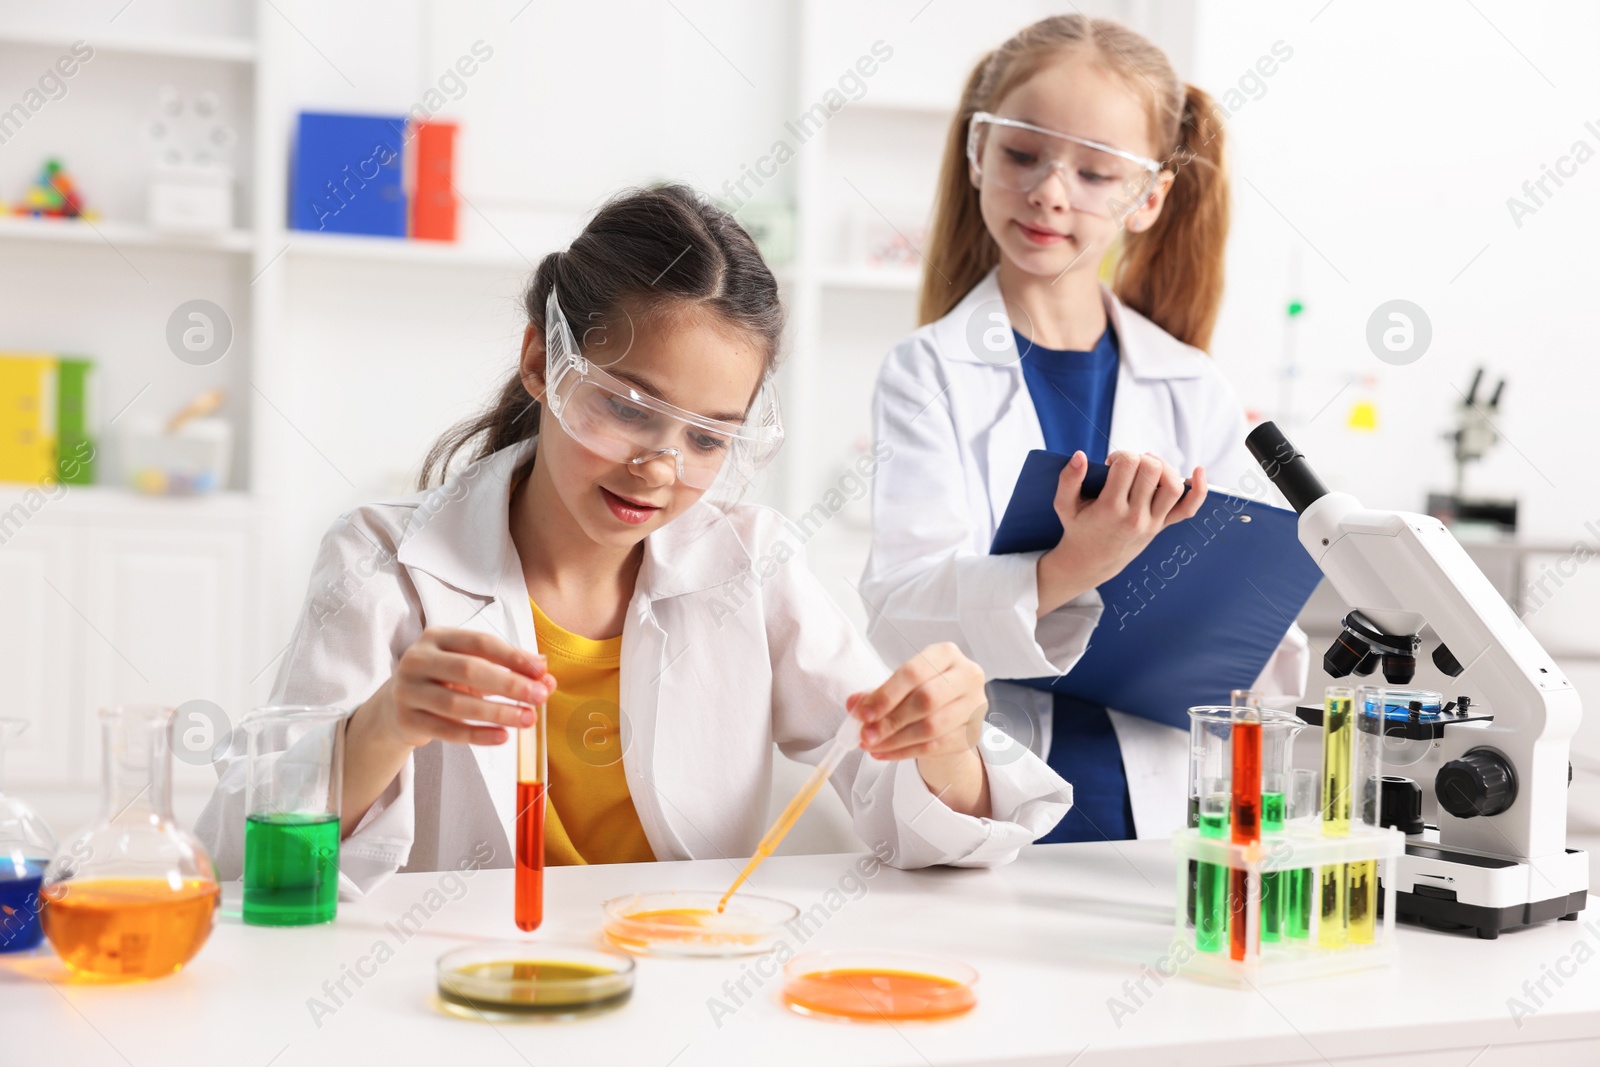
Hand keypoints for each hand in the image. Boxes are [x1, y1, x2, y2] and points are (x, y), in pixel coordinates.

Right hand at [364, 627, 554, 748]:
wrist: (394, 707)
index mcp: (437, 637)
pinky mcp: (407, 720)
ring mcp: (408, 691)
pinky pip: (448, 731)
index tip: (542, 672)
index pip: (481, 642)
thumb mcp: (470, 665)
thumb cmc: (442, 681)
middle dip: (509, 684)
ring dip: (498, 712)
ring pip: (458, 704)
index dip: (514, 657)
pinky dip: (478, 735)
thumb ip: (506, 665)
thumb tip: (545, 672)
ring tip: (527, 719)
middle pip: (469, 670)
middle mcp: (418, 660)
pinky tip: (503, 736)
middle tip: (539, 697)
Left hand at [847, 642, 986, 760]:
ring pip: (932, 727)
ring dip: (896, 740)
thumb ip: (876, 693)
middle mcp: (967, 675)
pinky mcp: (973, 732)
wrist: (949, 713)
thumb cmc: (921, 691)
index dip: (886, 694)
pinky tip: (885, 753)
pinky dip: (905, 752)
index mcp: (946, 653)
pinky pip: (936, 746)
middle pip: (927, 699)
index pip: (914, 672)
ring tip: (872, 745)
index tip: (863, 713)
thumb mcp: (899, 685)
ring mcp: (974, 705)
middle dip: (891, 720)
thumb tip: (854, 704)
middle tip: (866, 735)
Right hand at [1036, 449, 1207, 615]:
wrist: (1091, 563)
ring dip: (1163, 467)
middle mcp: (1135, 516)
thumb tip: (1079, 455)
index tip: (1110, 464)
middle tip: (1127, 467)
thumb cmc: (1078, 528)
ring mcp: (1152, 523)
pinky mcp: (1162, 526)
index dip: (1120, 455)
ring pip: (1173, 485)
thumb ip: (1068, 479)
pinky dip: (1199, 489)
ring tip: (1148, 467)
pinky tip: (1198, 472)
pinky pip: (1189, 509)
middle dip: (1140, 458)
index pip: (1128, 464)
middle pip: (1152, 470)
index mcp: (1110, 509)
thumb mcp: (1064, 505)